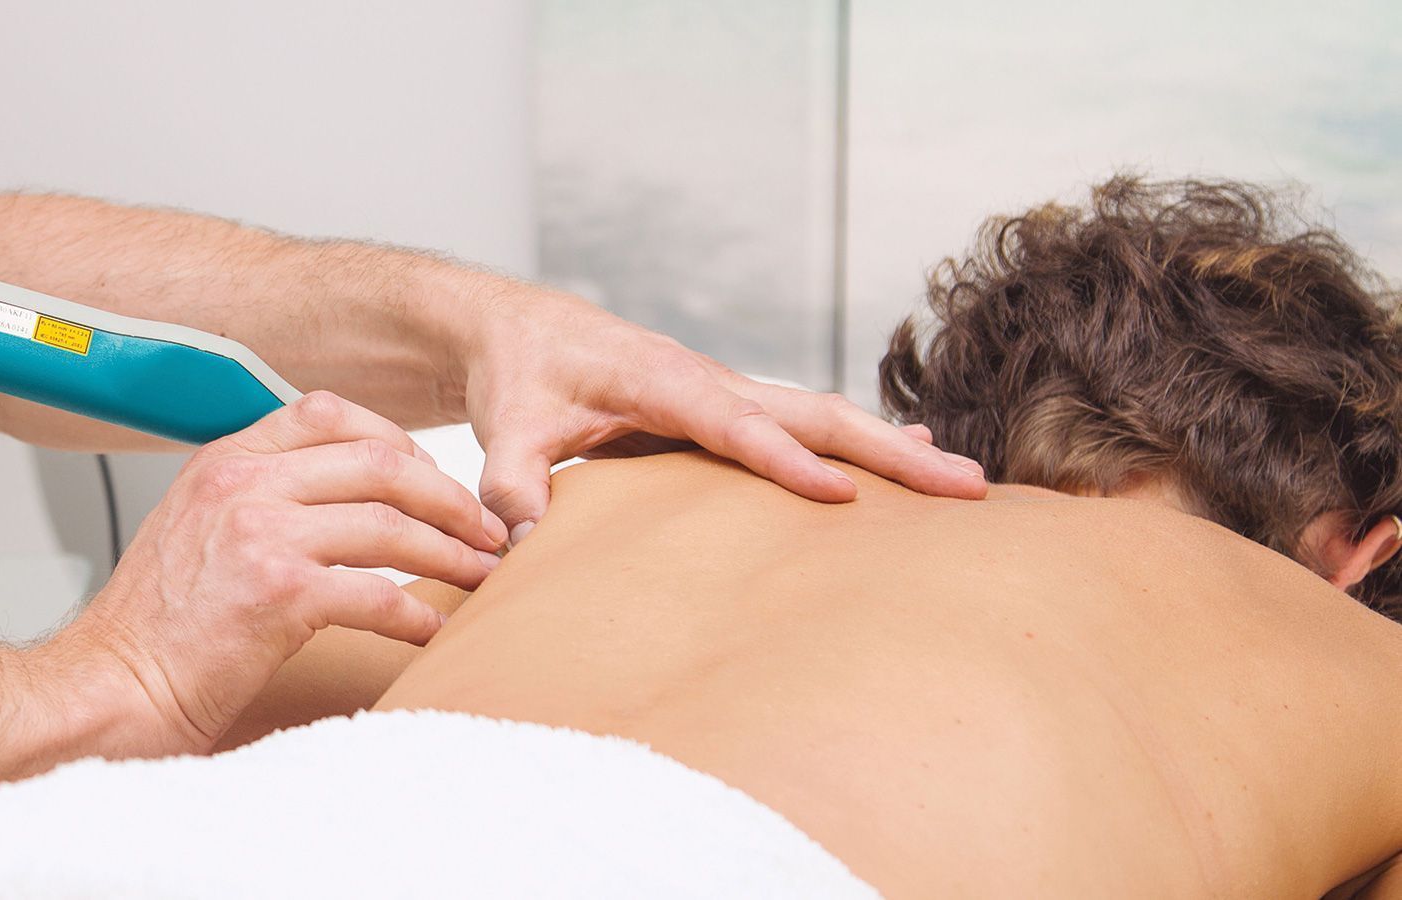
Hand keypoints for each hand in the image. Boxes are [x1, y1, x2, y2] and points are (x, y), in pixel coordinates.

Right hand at [62, 391, 504, 754]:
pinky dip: (418, 613)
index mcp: (224, 461)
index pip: (326, 413)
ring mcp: (260, 534)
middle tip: (483, 529)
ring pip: (391, 524)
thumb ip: (255, 498)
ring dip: (450, 552)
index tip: (432, 476)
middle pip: (379, 463)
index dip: (396, 440)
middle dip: (447, 496)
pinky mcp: (278, 594)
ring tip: (481, 575)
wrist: (113, 689)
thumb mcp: (194, 531)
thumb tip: (334, 502)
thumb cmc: (156, 628)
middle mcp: (241, 483)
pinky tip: (435, 629)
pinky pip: (378, 593)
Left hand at [461, 290, 987, 538]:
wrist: (516, 329)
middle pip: (811, 412)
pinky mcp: (724, 407)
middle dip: (886, 452)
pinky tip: (911, 455)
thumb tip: (522, 540)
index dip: (784, 461)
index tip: (840, 497)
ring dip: (890, 449)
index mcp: (659, 380)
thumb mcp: (502, 428)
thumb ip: (512, 482)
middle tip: (963, 488)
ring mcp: (723, 391)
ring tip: (963, 483)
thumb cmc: (515, 375)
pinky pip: (804, 424)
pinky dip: (858, 441)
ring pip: (822, 415)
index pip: (732, 424)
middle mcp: (707, 379)